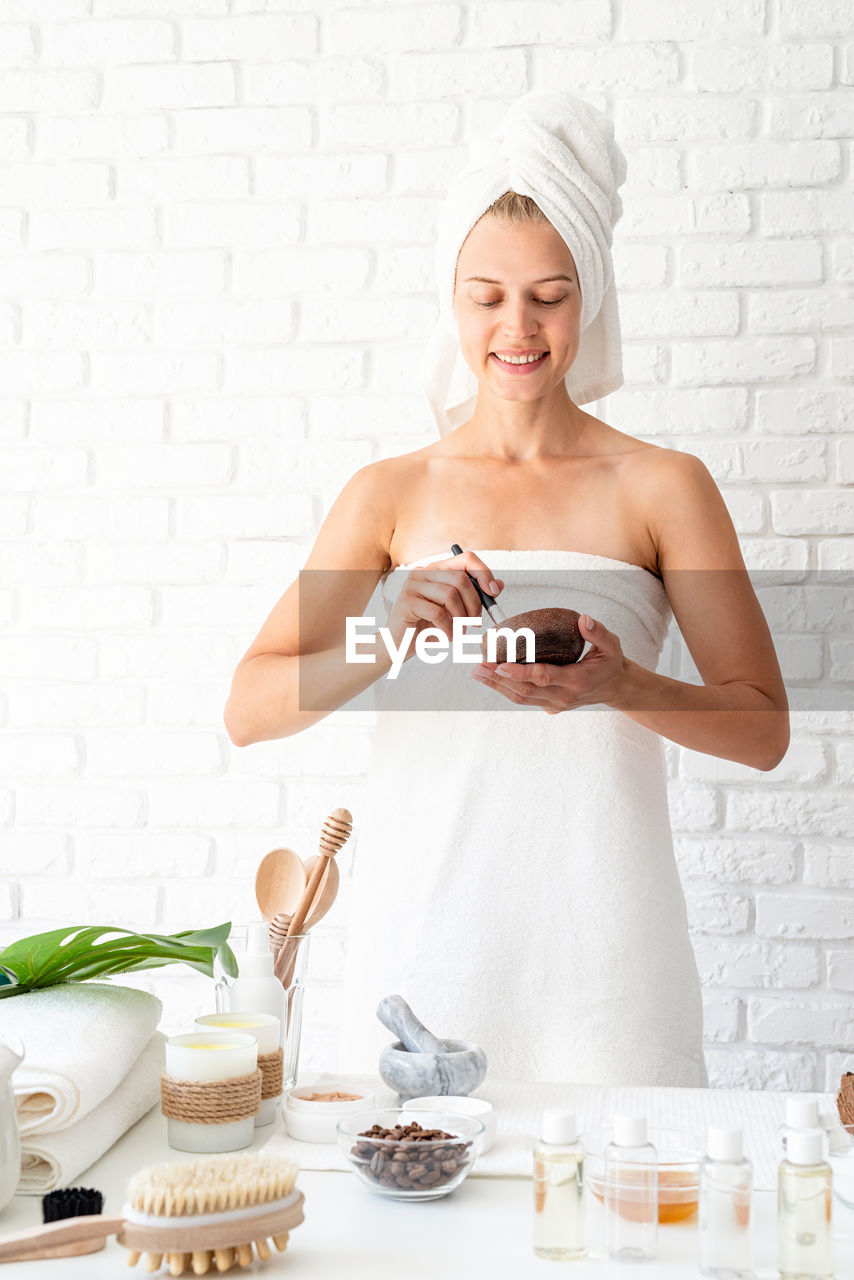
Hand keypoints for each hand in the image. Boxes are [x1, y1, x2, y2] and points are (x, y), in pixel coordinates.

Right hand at [385, 550, 504, 658]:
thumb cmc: (428, 626)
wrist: (398, 644)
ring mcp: (412, 584)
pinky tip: (449, 637)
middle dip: (474, 604)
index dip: (484, 573)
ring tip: (460, 632)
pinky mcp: (406, 601)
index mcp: (437, 569)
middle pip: (461, 579)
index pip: (466, 559)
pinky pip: (437, 613)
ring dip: (461, 619)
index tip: (493, 593)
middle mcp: (423, 571)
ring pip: (450, 595)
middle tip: (475, 623)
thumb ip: (475, 596)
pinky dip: (449, 628)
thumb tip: (498, 585)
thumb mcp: (455, 611)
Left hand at [471, 614, 627, 713]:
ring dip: (497, 686)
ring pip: (522, 698)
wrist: (616, 688)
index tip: (500, 664)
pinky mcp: (551, 706)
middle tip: (478, 666)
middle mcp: (564, 696)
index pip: (544, 677)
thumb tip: (583, 619)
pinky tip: (491, 678)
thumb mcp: (612, 645)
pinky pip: (525, 700)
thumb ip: (598, 632)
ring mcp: (557, 704)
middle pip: (526, 690)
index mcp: (577, 680)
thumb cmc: (611, 662)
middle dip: (499, 679)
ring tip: (478, 673)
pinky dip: (506, 689)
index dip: (520, 672)